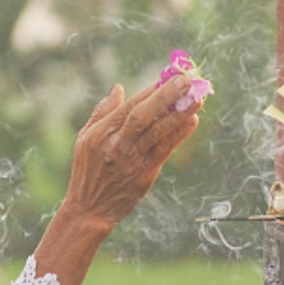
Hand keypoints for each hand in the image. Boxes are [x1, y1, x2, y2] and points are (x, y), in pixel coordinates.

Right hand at [59, 75, 201, 228]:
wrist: (90, 209)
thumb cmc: (87, 170)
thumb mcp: (85, 138)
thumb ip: (102, 112)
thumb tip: (119, 88)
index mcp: (101, 133)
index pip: (128, 106)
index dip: (150, 90)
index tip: (168, 75)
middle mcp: (117, 144)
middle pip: (143, 115)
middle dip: (165, 96)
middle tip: (186, 80)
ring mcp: (132, 160)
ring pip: (158, 132)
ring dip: (179, 114)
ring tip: (198, 99)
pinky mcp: (145, 174)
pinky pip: (165, 150)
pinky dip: (179, 135)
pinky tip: (192, 121)